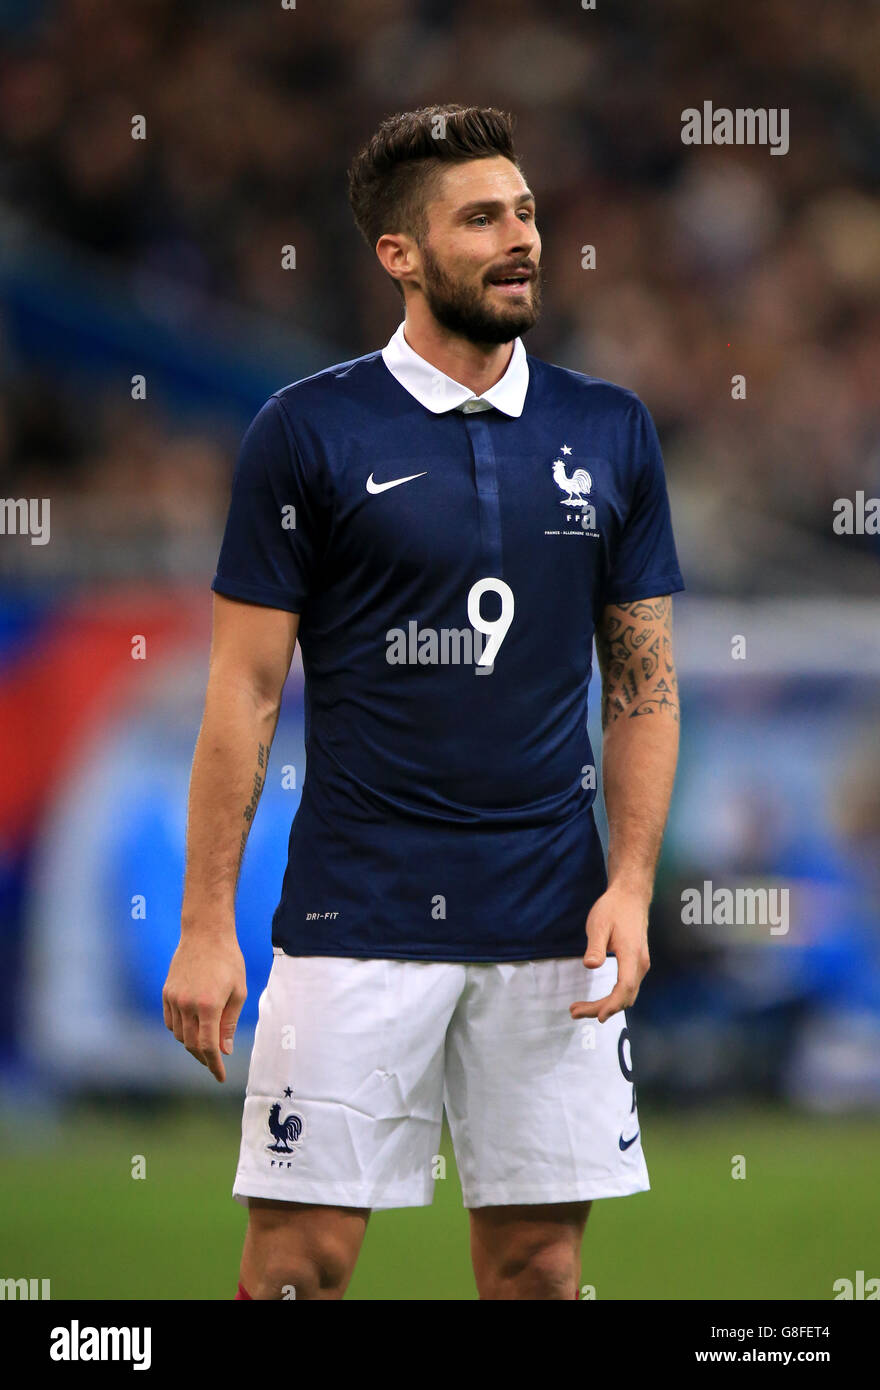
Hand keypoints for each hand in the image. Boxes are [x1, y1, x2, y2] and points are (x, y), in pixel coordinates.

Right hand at [162, 932, 246, 1082]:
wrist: (205, 933)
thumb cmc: (229, 960)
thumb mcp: (238, 991)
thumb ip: (229, 1023)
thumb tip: (224, 1050)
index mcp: (208, 1005)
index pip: (208, 1046)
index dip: (214, 1065)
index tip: (220, 1077)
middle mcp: (187, 1004)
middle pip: (192, 1044)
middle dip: (204, 1058)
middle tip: (215, 1063)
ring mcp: (173, 999)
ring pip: (179, 1035)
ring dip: (192, 1044)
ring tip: (206, 1045)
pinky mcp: (166, 993)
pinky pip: (171, 1022)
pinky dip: (180, 1031)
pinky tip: (192, 1029)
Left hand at [569, 885, 649, 1023]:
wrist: (631, 896)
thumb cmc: (614, 908)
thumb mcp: (599, 924)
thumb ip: (595, 946)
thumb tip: (591, 965)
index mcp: (632, 955)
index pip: (625, 987)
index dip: (612, 1004)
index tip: (598, 1016)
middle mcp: (640, 963)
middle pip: (625, 996)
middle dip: (601, 1009)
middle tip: (574, 1012)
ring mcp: (640, 964)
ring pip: (626, 994)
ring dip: (606, 1005)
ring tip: (579, 1008)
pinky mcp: (636, 964)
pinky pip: (627, 988)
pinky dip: (612, 998)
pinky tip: (598, 1001)